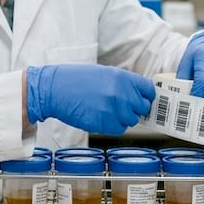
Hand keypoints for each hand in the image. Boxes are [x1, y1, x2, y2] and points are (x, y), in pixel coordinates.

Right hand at [26, 64, 154, 134]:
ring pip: (131, 120)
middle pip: (142, 108)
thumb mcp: (103, 73)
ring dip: (123, 119)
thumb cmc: (74, 79)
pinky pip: (118, 129)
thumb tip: (135, 95)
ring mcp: (114, 109)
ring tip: (108, 111)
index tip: (141, 99)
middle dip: (134, 109)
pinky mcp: (104, 123)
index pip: (148, 90)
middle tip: (123, 108)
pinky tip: (102, 118)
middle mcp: (122, 93)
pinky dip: (113, 126)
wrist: (54, 89)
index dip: (145, 96)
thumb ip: (122, 84)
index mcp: (122, 78)